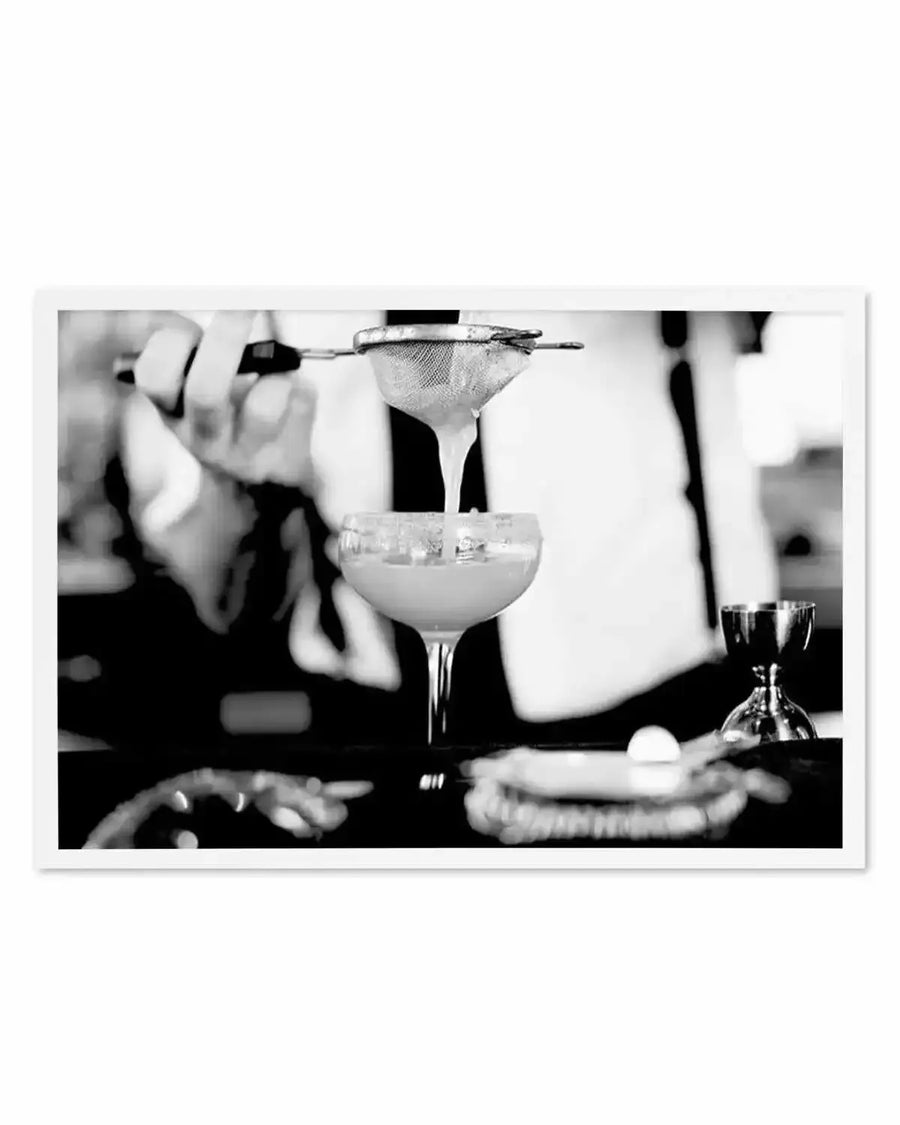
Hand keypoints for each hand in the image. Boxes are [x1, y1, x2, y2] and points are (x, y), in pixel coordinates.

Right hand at [132, 310, 314, 487]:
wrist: (256, 485)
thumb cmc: (224, 416)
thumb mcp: (193, 388)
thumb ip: (193, 347)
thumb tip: (216, 295)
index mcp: (173, 410)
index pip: (154, 375)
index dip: (172, 340)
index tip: (196, 319)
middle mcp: (204, 437)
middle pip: (207, 390)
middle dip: (227, 341)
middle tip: (246, 306)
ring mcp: (247, 454)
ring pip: (264, 405)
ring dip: (276, 373)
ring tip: (277, 371)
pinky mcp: (286, 459)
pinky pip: (300, 403)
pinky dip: (301, 387)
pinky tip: (293, 396)